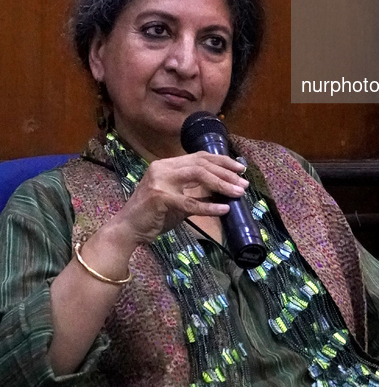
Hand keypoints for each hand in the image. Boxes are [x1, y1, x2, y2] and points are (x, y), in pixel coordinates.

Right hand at [110, 152, 248, 245]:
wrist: (127, 230)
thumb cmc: (153, 215)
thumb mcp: (178, 200)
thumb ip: (197, 193)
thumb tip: (225, 191)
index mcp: (167, 165)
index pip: (199, 157)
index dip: (222, 160)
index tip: (240, 168)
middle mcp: (163, 167)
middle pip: (201, 163)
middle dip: (226, 172)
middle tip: (243, 182)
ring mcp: (160, 181)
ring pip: (198, 176)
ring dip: (222, 184)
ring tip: (238, 192)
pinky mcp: (160, 198)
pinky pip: (190, 202)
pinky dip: (209, 206)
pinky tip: (223, 209)